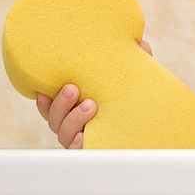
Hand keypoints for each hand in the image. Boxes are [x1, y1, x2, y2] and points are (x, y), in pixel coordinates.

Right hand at [35, 39, 152, 148]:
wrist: (151, 129)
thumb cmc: (132, 103)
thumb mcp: (129, 83)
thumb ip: (131, 65)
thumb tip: (141, 43)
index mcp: (76, 110)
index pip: (52, 107)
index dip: (44, 100)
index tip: (44, 89)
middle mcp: (75, 127)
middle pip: (56, 120)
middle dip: (61, 104)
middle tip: (73, 89)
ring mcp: (84, 140)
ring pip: (66, 134)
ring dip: (74, 119)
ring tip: (90, 105)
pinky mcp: (95, 150)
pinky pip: (81, 151)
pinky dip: (78, 144)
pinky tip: (82, 137)